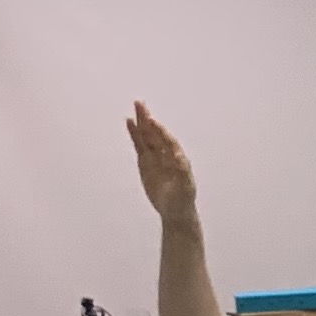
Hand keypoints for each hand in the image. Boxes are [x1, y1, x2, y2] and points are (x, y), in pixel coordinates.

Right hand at [125, 102, 197, 224]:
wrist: (175, 211)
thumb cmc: (182, 201)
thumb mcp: (185, 189)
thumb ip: (182, 173)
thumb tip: (180, 157)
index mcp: (178, 159)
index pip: (167, 141)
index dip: (159, 131)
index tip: (151, 121)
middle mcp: (167, 155)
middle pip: (155, 134)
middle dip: (147, 119)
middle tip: (140, 104)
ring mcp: (155, 158)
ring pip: (147, 137)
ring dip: (141, 123)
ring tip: (134, 109)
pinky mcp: (146, 163)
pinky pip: (139, 146)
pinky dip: (135, 135)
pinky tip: (130, 124)